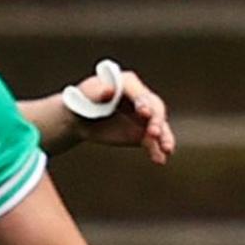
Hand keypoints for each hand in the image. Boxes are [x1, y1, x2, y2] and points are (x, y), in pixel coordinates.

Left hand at [51, 61, 175, 163]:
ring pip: (160, 126)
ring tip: (166, 149)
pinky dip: (157, 151)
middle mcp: (141, 99)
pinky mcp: (142, 134)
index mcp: (128, 84)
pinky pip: (153, 143)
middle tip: (154, 133)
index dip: (143, 102)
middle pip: (156, 109)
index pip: (140, 93)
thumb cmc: (82, 100)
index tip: (143, 112)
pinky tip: (160, 160)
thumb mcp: (86, 93)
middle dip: (157, 121)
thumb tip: (109, 90)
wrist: (78, 119)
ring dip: (165, 137)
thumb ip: (97, 91)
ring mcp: (145, 117)